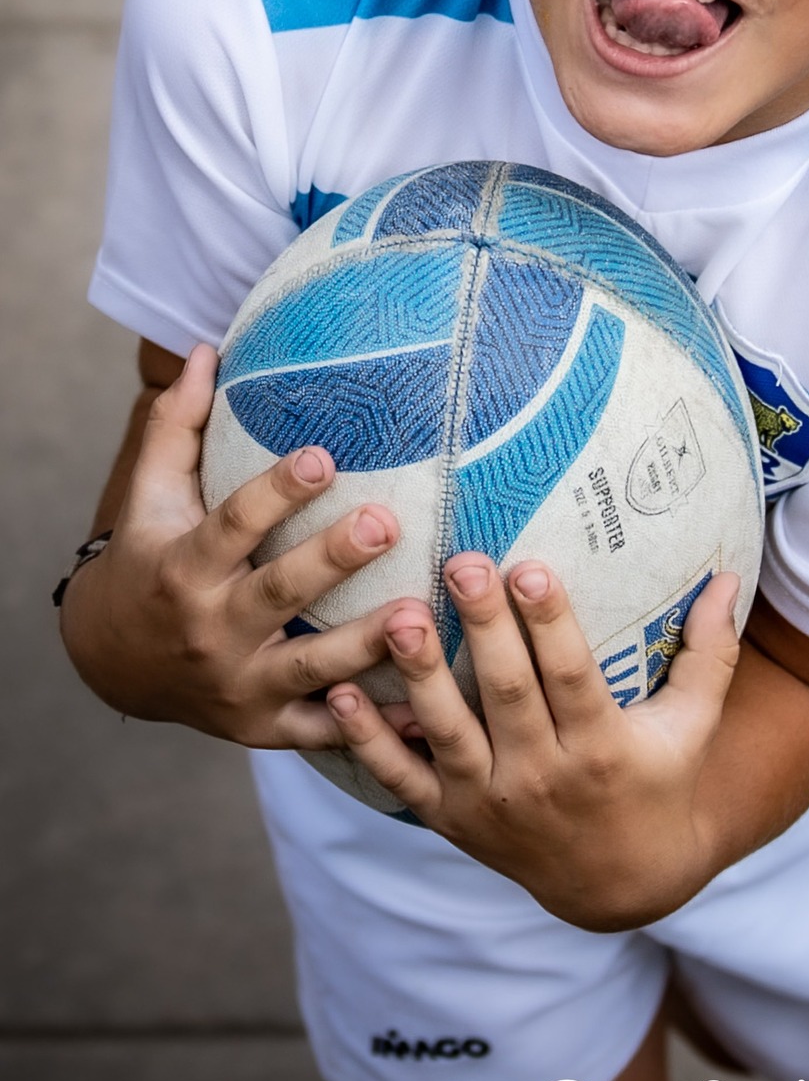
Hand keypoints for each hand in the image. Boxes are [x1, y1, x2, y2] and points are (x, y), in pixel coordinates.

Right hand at [60, 344, 404, 747]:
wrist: (114, 663)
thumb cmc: (150, 557)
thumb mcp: (152, 494)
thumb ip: (179, 424)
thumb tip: (206, 349)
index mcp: (185, 567)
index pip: (232, 524)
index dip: (275, 493)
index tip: (323, 455)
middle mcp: (210, 630)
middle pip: (276, 594)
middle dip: (330, 561)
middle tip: (386, 523)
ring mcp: (238, 684)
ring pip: (308, 668)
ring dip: (364, 647)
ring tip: (417, 616)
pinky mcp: (262, 727)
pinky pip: (320, 731)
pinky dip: (368, 728)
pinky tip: (422, 713)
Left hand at [326, 554, 741, 929]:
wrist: (620, 884)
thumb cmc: (659, 782)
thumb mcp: (693, 725)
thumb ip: (710, 652)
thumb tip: (731, 574)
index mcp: (600, 748)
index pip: (572, 676)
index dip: (550, 623)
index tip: (530, 566)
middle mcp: (542, 778)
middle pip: (506, 693)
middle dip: (483, 627)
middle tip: (461, 562)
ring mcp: (490, 803)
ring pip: (448, 732)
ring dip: (419, 675)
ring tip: (396, 616)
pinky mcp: (451, 820)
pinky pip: (401, 780)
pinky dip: (369, 740)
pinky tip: (338, 691)